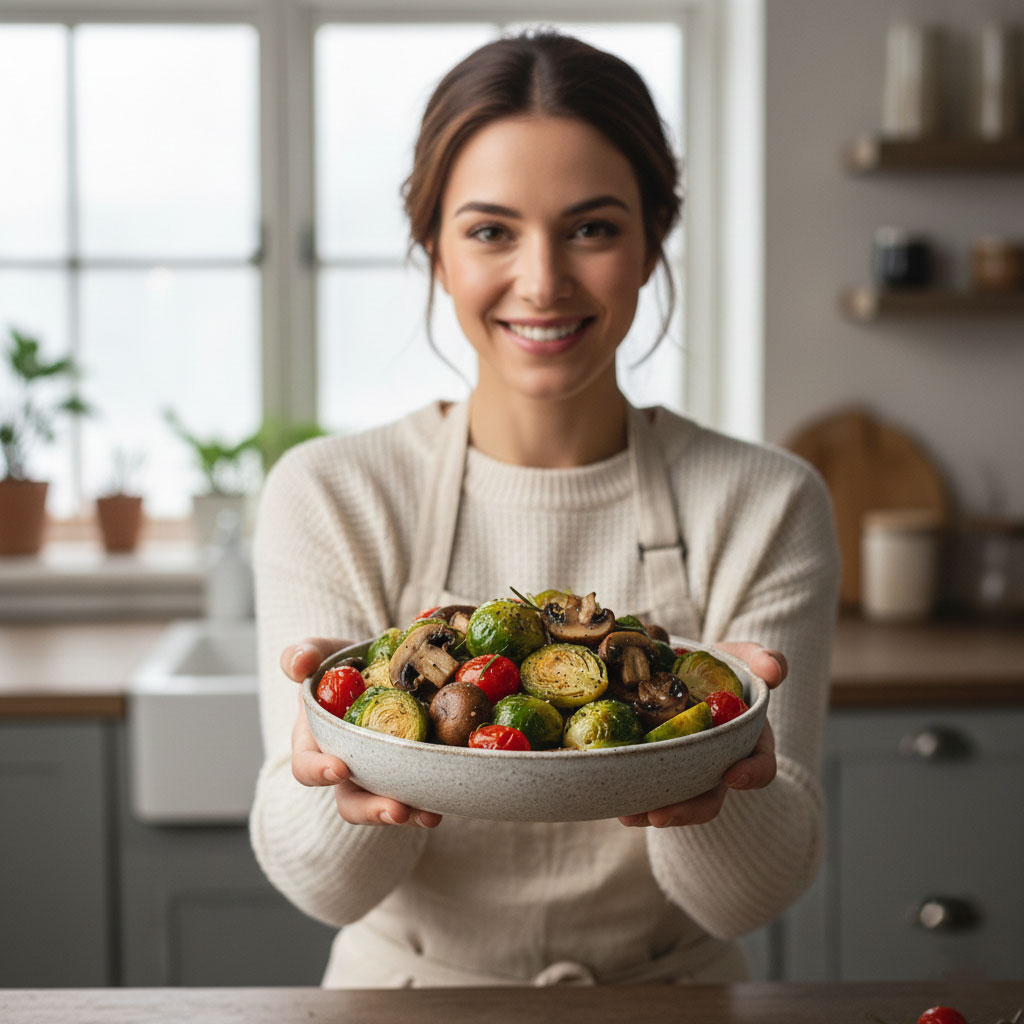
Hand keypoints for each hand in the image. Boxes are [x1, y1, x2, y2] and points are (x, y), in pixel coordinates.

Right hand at [283, 638, 441, 828]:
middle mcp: (347, 765)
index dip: (319, 771)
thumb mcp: (322, 652)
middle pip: (350, 800)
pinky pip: (417, 792)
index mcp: (316, 742)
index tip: (340, 768)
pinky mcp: (409, 771)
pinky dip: (430, 800)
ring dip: (406, 813)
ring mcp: (379, 773)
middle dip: (371, 809)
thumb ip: (302, 654)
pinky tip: (444, 804)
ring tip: (428, 816)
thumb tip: (299, 665)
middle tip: (395, 810)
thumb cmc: (346, 663)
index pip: (306, 765)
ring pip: (386, 803)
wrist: (388, 664)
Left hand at [618, 641, 786, 828]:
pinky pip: (649, 789)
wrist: (680, 666)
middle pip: (709, 798)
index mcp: (747, 742)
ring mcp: (687, 769)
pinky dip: (633, 799)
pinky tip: (616, 805)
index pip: (761, 766)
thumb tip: (774, 671)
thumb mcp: (742, 657)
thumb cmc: (718, 665)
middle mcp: (717, 764)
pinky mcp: (658, 767)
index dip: (751, 775)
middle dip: (687, 810)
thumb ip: (762, 659)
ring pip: (676, 801)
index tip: (732, 775)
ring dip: (653, 812)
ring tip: (629, 815)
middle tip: (661, 815)